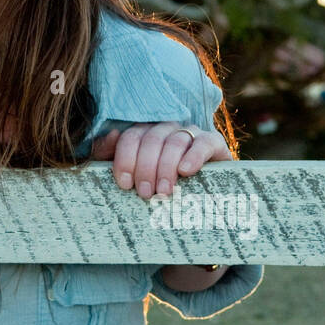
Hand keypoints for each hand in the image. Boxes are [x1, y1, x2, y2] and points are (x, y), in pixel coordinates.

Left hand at [89, 121, 231, 198]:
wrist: (202, 195)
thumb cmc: (161, 184)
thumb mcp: (135, 174)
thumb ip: (114, 155)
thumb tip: (111, 136)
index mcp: (145, 133)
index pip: (131, 137)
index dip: (125, 159)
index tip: (124, 184)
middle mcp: (166, 128)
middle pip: (151, 140)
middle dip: (145, 168)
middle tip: (144, 193)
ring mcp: (190, 133)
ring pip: (174, 142)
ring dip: (166, 167)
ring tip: (163, 192)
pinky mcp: (213, 142)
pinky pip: (203, 143)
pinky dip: (193, 157)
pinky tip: (185, 171)